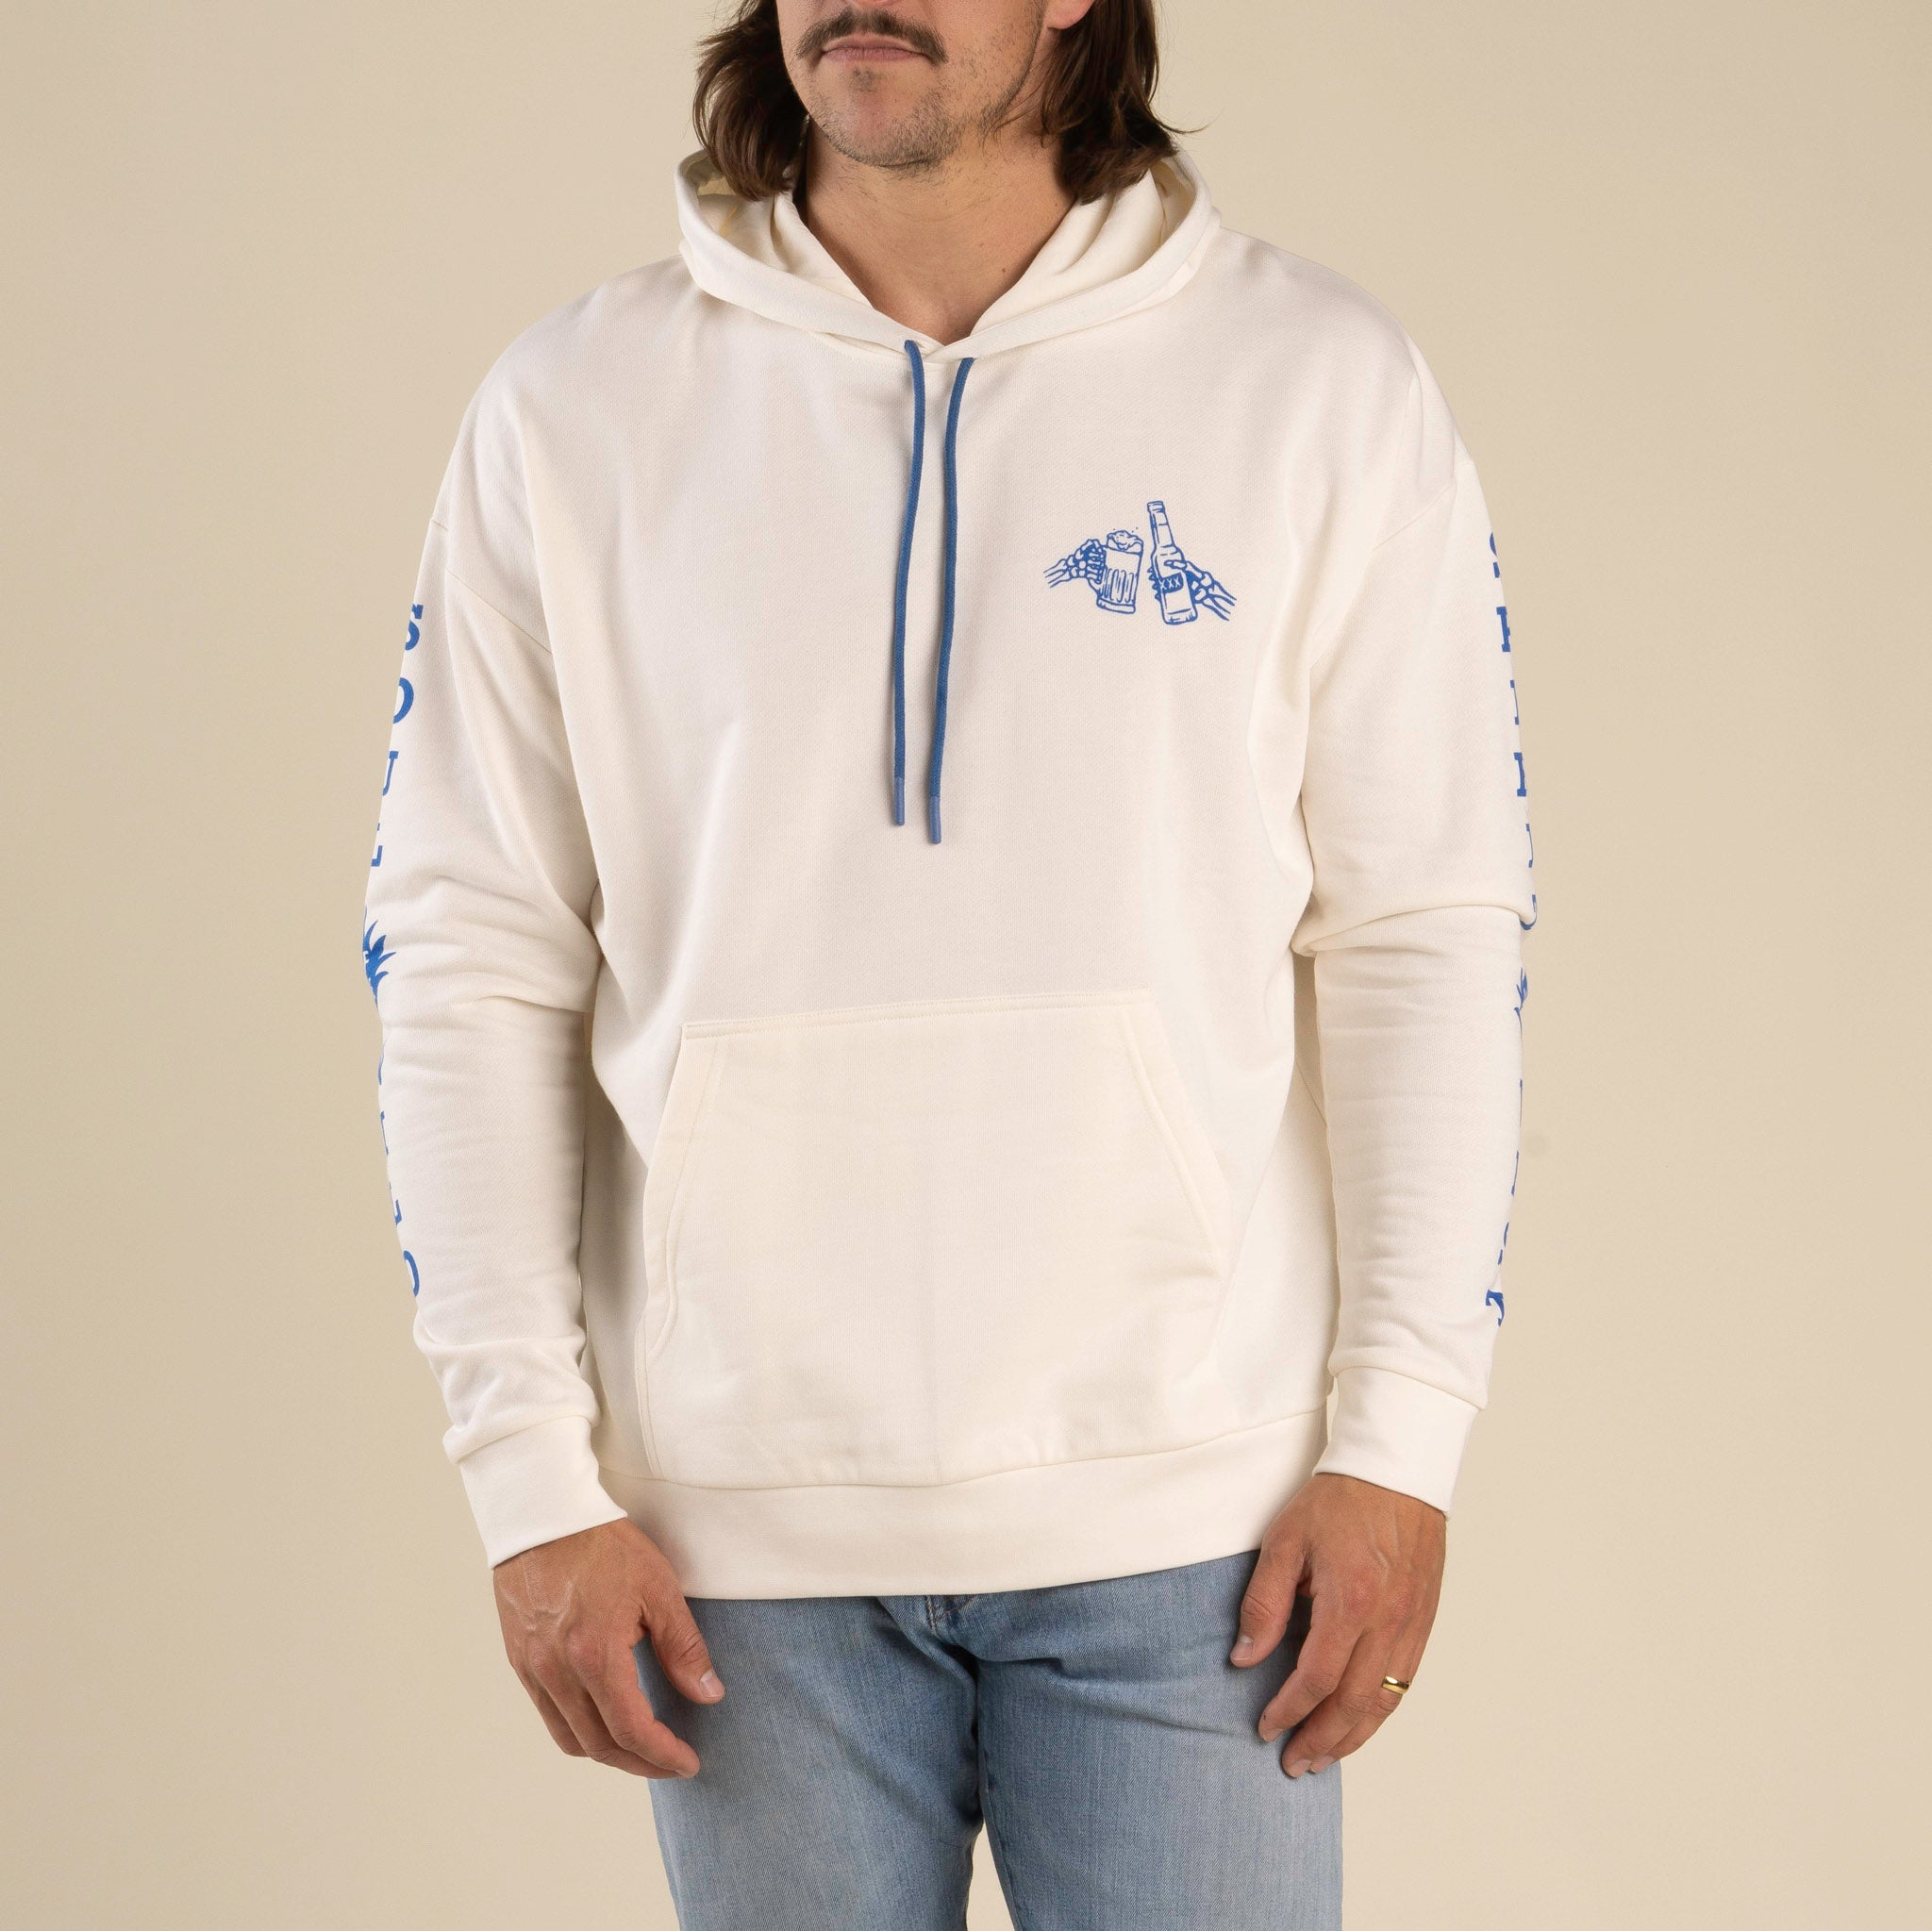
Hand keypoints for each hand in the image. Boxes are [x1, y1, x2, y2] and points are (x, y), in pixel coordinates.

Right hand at [492, 1517, 723, 1778]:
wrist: (541, 1514)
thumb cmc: (602, 1544)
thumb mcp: (657, 1587)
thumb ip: (683, 1647)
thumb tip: (708, 1695)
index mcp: (594, 1654)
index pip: (631, 1730)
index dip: (662, 1755)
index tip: (688, 1763)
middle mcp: (557, 1671)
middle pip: (599, 1745)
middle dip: (639, 1763)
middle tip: (670, 1762)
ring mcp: (532, 1669)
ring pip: (569, 1738)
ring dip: (607, 1753)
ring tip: (640, 1747)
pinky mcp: (519, 1660)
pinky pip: (548, 1714)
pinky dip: (579, 1729)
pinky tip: (604, 1716)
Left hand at [1230, 1472, 1445, 1777]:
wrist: (1397, 1469)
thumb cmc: (1339, 1499)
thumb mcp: (1286, 1540)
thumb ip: (1264, 1602)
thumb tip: (1244, 1657)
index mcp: (1351, 1602)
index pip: (1317, 1678)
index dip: (1289, 1710)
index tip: (1265, 1727)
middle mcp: (1388, 1621)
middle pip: (1354, 1703)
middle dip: (1322, 1740)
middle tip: (1294, 1764)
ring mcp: (1413, 1624)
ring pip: (1385, 1701)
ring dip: (1354, 1737)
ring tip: (1325, 1757)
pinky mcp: (1425, 1620)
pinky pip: (1405, 1681)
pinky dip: (1381, 1710)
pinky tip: (1361, 1721)